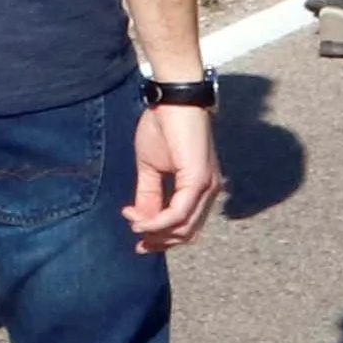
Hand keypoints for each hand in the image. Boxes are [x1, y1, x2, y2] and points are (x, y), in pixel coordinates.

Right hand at [126, 96, 219, 249]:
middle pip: (187, 234)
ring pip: (184, 228)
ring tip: (134, 223)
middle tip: (136, 239)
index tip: (135, 231)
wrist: (173, 101)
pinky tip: (140, 220)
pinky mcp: (199, 181)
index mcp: (200, 188)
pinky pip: (179, 214)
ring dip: (156, 232)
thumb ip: (148, 194)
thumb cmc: (164, 127)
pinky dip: (158, 222)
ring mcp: (207, 187)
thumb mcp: (151, 167)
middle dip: (159, 240)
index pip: (186, 226)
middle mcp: (209, 192)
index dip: (160, 236)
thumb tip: (141, 219)